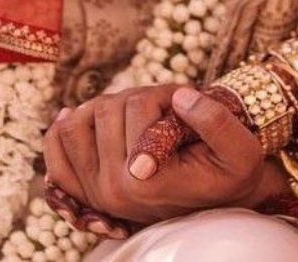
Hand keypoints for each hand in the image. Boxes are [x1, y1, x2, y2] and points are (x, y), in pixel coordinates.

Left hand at [43, 84, 285, 231]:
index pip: (139, 104)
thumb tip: (179, 97)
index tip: (184, 106)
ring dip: (109, 108)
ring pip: (80, 118)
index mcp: (145, 181)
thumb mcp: (241, 150)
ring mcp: (93, 192)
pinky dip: (64, 126)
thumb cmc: (229, 174)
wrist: (217, 203)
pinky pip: (55, 147)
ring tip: (140, 118)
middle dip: (139, 98)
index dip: (166, 94)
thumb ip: (215, 121)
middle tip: (165, 111)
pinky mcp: (84, 189)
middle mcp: (112, 191)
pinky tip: (80, 115)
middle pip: (107, 108)